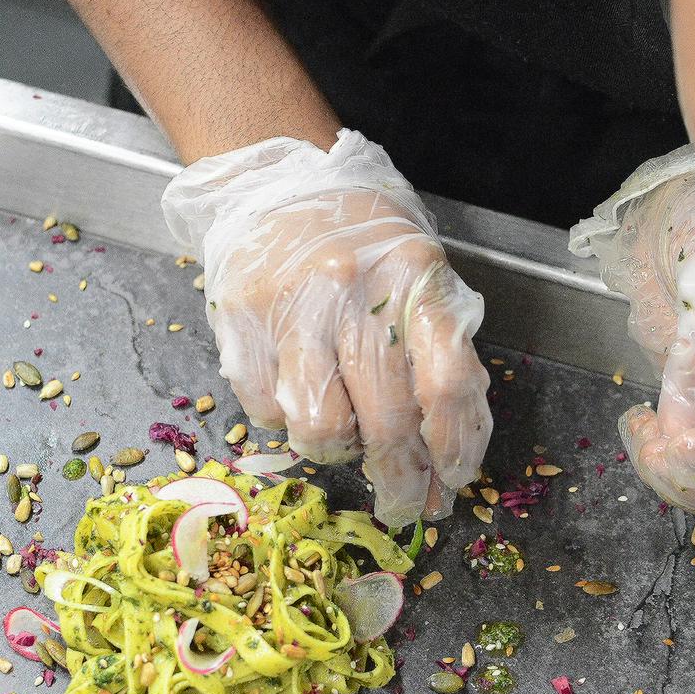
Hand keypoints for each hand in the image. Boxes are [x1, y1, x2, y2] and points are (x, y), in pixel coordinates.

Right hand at [161, 129, 491, 524]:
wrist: (272, 186)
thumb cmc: (359, 243)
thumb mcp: (420, 278)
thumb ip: (440, 352)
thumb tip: (451, 452)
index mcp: (413, 277)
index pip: (446, 384)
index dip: (455, 447)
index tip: (454, 479)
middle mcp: (352, 293)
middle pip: (387, 421)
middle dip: (401, 481)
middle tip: (404, 507)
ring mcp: (291, 309)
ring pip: (320, 428)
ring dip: (338, 454)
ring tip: (344, 445)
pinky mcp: (239, 325)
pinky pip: (267, 411)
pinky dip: (287, 422)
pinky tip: (300, 396)